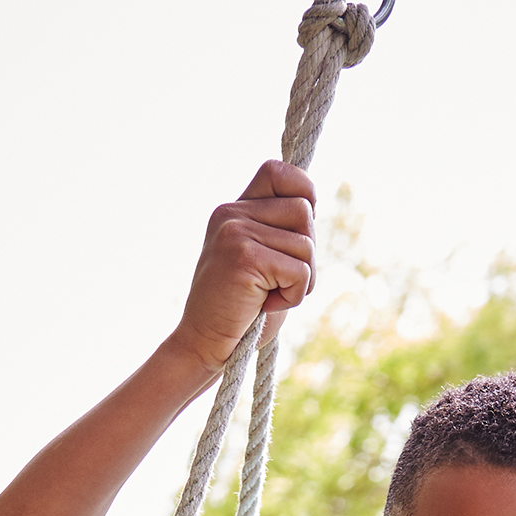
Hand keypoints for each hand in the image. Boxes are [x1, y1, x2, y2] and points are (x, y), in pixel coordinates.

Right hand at [171, 161, 316, 376]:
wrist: (204, 344)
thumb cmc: (239, 310)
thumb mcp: (261, 260)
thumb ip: (279, 231)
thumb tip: (311, 205)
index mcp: (234, 208)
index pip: (279, 171)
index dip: (303, 192)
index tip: (301, 228)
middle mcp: (232, 213)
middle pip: (304, 211)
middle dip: (306, 254)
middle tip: (279, 281)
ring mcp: (236, 232)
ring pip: (306, 243)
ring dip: (301, 280)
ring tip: (270, 295)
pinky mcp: (245, 257)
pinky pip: (300, 270)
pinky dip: (294, 296)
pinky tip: (266, 305)